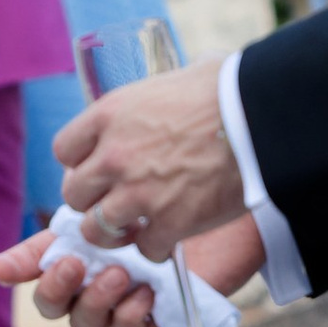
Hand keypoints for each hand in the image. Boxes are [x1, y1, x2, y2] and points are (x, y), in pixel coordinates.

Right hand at [0, 211, 265, 326]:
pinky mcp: (157, 319)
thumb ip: (56, 234)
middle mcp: (95, 285)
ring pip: (89, 325)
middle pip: (58, 309)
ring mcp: (124, 304)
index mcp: (79, 257)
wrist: (219, 200)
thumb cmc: (160, 200)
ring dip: (97, 301)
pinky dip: (130, 316)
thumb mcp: (103, 208)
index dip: (22, 272)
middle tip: (75, 262)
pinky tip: (145, 293)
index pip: (38, 276)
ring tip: (119, 272)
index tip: (15, 265)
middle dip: (59, 289)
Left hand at [54, 59, 243, 257]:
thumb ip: (161, 93)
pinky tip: (172, 235)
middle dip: (93, 202)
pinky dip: (157, 247)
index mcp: (110, 114)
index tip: (98, 169)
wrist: (262, 119)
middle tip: (115, 202)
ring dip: (115, 232)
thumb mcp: (180, 77)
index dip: (81, 163)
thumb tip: (181, 83)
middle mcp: (114, 155)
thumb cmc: (229, 89)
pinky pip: (145, 249)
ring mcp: (138, 192)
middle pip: (74, 194)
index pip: (64, 149)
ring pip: (97, 230)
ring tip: (135, 227)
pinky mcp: (168, 222)